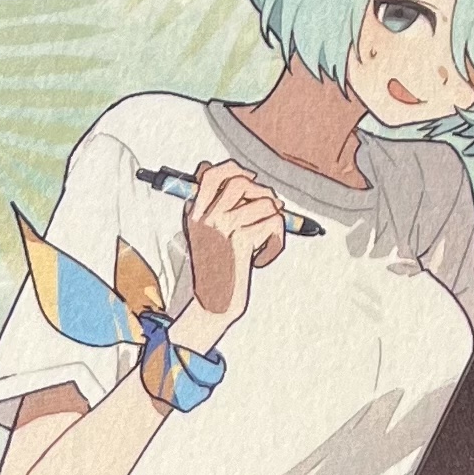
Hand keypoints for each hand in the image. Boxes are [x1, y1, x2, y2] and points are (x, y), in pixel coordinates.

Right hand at [181, 161, 287, 338]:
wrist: (213, 305)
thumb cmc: (216, 272)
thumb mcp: (208, 236)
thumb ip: (219, 209)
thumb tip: (245, 179)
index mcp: (196, 214)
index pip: (211, 173)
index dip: (234, 169)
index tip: (249, 178)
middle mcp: (207, 217)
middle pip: (240, 182)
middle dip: (262, 192)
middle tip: (269, 210)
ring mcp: (223, 228)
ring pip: (264, 202)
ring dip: (274, 220)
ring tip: (266, 239)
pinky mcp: (240, 241)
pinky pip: (273, 223)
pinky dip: (277, 242)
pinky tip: (264, 256)